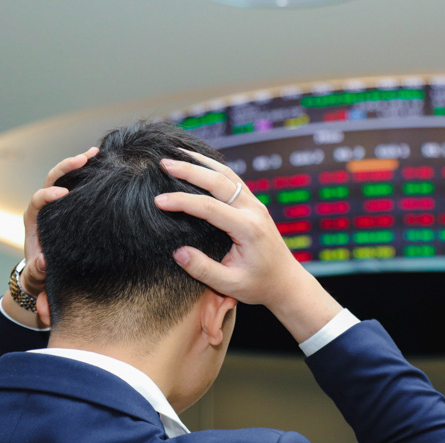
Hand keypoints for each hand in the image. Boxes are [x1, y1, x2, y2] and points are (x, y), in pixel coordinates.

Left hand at [19, 147, 98, 295]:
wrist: (44, 270)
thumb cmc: (40, 274)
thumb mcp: (37, 277)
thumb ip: (37, 272)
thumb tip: (43, 262)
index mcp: (34, 220)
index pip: (37, 200)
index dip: (47, 194)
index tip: (62, 193)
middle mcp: (44, 206)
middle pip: (51, 179)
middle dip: (66, 167)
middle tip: (85, 158)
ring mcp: (58, 202)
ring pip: (65, 176)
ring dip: (79, 163)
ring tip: (96, 152)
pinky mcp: (70, 203)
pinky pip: (77, 183)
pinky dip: (88, 172)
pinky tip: (104, 163)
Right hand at [155, 152, 341, 342]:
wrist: (286, 282)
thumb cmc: (259, 286)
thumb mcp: (231, 285)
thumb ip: (203, 270)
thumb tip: (178, 253)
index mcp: (248, 229)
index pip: (209, 207)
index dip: (182, 201)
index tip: (158, 201)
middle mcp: (253, 211)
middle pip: (218, 181)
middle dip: (189, 170)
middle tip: (163, 163)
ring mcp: (256, 205)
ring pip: (227, 174)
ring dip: (202, 163)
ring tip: (177, 154)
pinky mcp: (254, 204)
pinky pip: (233, 179)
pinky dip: (214, 168)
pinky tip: (198, 163)